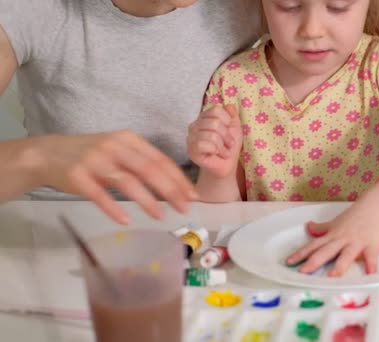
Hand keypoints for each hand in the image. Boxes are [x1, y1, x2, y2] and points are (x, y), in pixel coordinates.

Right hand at [32, 130, 197, 223]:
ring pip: (127, 181)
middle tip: (184, 208)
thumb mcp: (119, 149)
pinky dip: (113, 207)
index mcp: (129, 140)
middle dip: (170, 190)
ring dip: (146, 200)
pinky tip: (125, 220)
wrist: (49, 153)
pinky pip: (98, 194)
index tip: (193, 196)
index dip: (178, 179)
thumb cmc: (92, 155)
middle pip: (148, 169)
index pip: (160, 160)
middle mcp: (113, 147)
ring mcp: (94, 161)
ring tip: (161, 216)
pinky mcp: (77, 177)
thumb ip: (142, 162)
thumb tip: (174, 186)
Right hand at [187, 105, 241, 178]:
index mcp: (204, 117)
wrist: (226, 165)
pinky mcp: (191, 150)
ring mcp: (191, 137)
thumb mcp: (235, 128)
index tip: (230, 131)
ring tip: (224, 151)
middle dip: (227, 135)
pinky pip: (203, 144)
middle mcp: (195, 125)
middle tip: (229, 144)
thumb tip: (230, 106)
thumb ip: (233, 116)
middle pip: (215, 123)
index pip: (216, 110)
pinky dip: (216, 150)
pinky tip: (217, 154)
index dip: (227, 121)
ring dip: (223, 145)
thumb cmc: (229, 146)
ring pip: (211, 135)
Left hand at [285, 201, 378, 276]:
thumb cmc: (356, 214)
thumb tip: (308, 227)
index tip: (288, 262)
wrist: (376, 204)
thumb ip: (322, 228)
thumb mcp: (336, 221)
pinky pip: (371, 256)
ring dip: (340, 265)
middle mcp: (342, 239)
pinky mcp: (372, 244)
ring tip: (332, 276)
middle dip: (313, 262)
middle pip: (325, 251)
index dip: (301, 254)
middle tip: (302, 272)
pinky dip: (371, 264)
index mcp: (332, 235)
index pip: (313, 245)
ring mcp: (357, 242)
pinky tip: (370, 273)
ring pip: (346, 255)